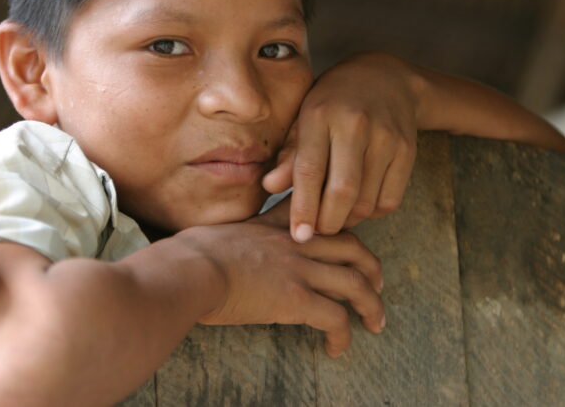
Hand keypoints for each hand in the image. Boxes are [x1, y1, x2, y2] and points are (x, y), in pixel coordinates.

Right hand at [179, 221, 384, 357]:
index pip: (323, 216)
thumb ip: (237, 238)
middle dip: (372, 268)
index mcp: (277, 223)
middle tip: (376, 285)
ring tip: (375, 323)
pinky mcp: (296, 299)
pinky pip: (336, 318)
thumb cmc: (189, 255)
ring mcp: (299, 269)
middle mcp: (295, 242)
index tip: (352, 247)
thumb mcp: (219, 231)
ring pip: (356, 284)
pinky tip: (336, 349)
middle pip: (353, 247)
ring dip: (372, 306)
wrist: (188, 269)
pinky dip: (343, 336)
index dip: (344, 231)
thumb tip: (222, 252)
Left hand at [262, 52, 419, 241]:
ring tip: (335, 213)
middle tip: (317, 231)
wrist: (387, 79)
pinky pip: (389, 201)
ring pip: (366, 201)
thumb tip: (269, 187)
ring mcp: (385, 137)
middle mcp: (355, 124)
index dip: (303, 208)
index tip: (298, 235)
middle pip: (342, 191)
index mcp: (319, 115)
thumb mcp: (303, 119)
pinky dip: (371, 212)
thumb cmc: (332, 103)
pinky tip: (359, 201)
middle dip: (327, 222)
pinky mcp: (408, 151)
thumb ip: (288, 155)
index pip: (310, 170)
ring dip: (348, 219)